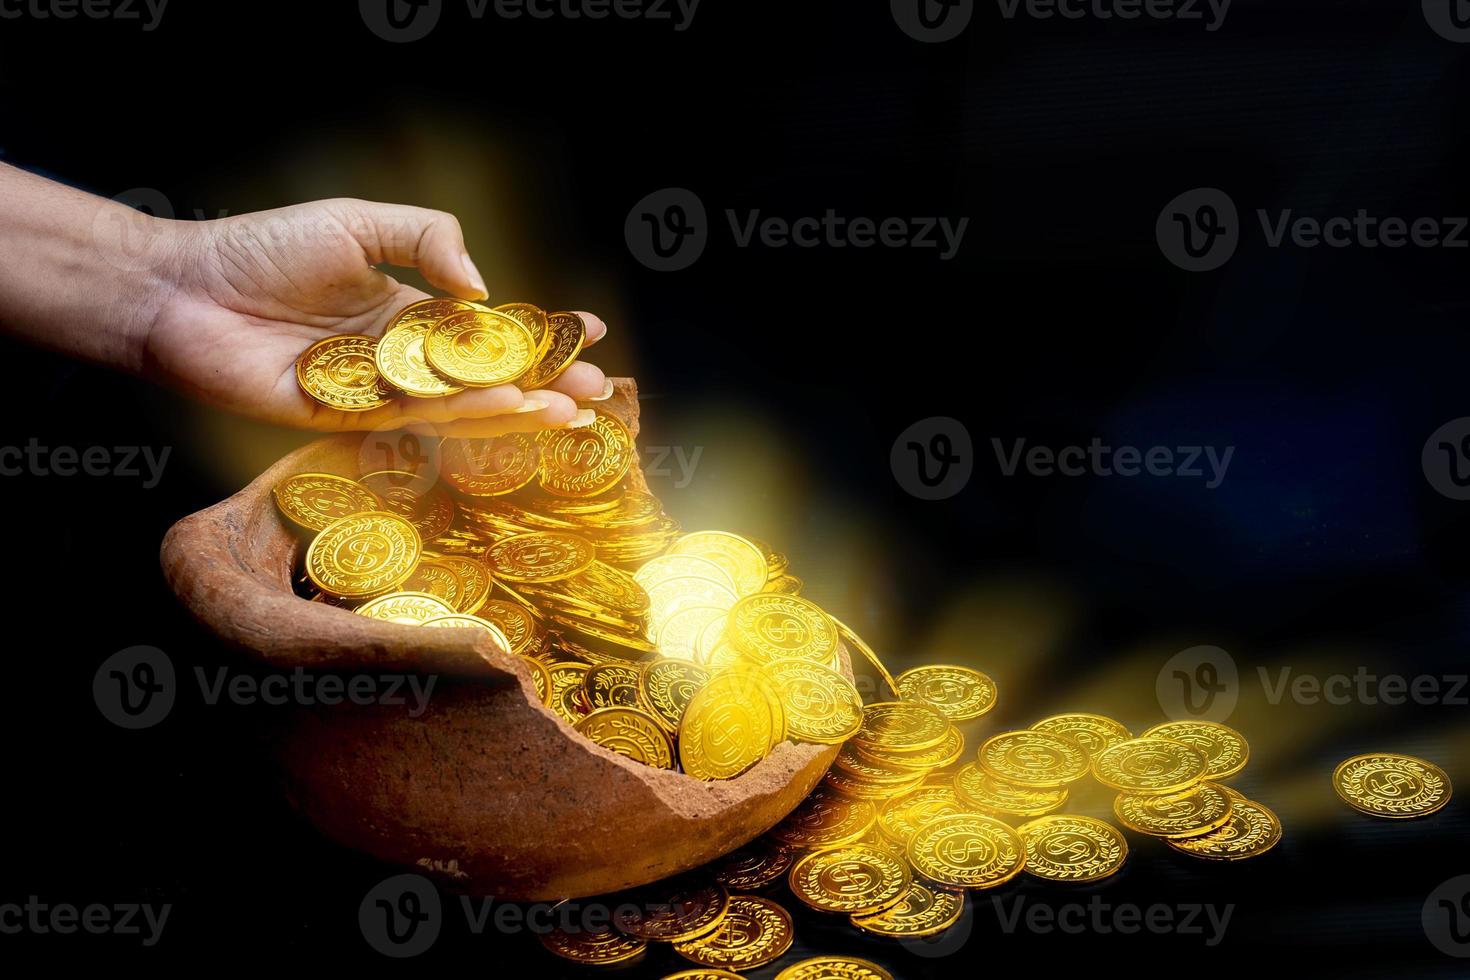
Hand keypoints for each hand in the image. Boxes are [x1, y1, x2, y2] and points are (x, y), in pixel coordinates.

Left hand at [143, 198, 609, 435]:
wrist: (187, 288)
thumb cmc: (264, 248)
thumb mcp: (358, 220)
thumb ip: (426, 239)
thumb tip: (483, 287)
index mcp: (408, 311)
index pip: (490, 329)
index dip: (541, 332)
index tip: (594, 330)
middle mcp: (401, 358)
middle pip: (488, 378)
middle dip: (546, 384)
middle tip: (598, 390)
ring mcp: (377, 391)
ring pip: (461, 406)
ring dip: (518, 408)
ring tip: (568, 408)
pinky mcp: (347, 418)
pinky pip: (415, 416)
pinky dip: (462, 411)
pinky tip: (504, 402)